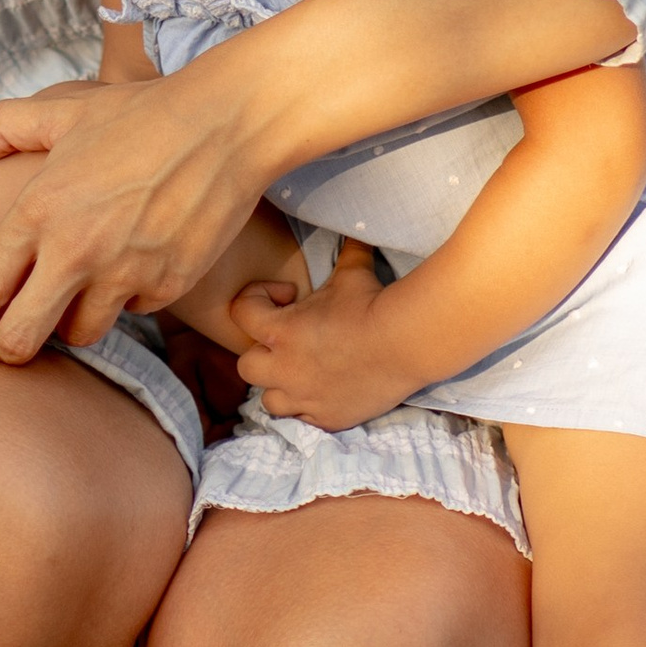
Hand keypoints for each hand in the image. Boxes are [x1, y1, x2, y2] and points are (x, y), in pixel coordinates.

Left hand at [0, 68, 263, 369]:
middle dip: (12, 348)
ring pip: (82, 333)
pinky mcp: (168, 286)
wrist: (225, 123)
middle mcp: (75, 250)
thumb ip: (4, 128)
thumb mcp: (63, 108)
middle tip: (15, 338)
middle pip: (21, 339)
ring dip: (77, 318)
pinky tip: (140, 257)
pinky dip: (131, 296)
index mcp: (37, 210)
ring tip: (89, 278)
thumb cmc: (141, 113)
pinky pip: (136, 311)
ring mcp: (123, 272)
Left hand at [230, 244, 419, 431]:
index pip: (240, 312)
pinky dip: (308, 407)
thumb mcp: (352, 273)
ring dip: (280, 386)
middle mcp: (284, 368)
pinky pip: (302, 419)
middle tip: (287, 343)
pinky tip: (326, 391)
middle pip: (246, 366)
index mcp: (280, 331)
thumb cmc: (372, 304)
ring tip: (303, 372)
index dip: (257, 298)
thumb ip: (344, 252)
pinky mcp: (326, 418)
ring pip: (269, 401)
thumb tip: (353, 227)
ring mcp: (304, 397)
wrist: (405, 343)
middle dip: (262, 353)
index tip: (286, 296)